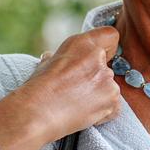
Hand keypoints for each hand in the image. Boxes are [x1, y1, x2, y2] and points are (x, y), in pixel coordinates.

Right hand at [0, 27, 121, 149]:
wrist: (36, 113)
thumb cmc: (37, 89)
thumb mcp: (47, 63)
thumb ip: (61, 58)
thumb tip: (52, 57)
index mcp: (82, 43)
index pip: (111, 36)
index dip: (106, 48)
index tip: (96, 59)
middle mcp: (98, 58)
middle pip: (108, 67)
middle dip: (96, 78)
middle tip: (78, 90)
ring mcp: (107, 79)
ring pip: (110, 87)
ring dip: (99, 95)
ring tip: (78, 104)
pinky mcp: (112, 99)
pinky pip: (114, 106)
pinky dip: (103, 111)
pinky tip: (84, 113)